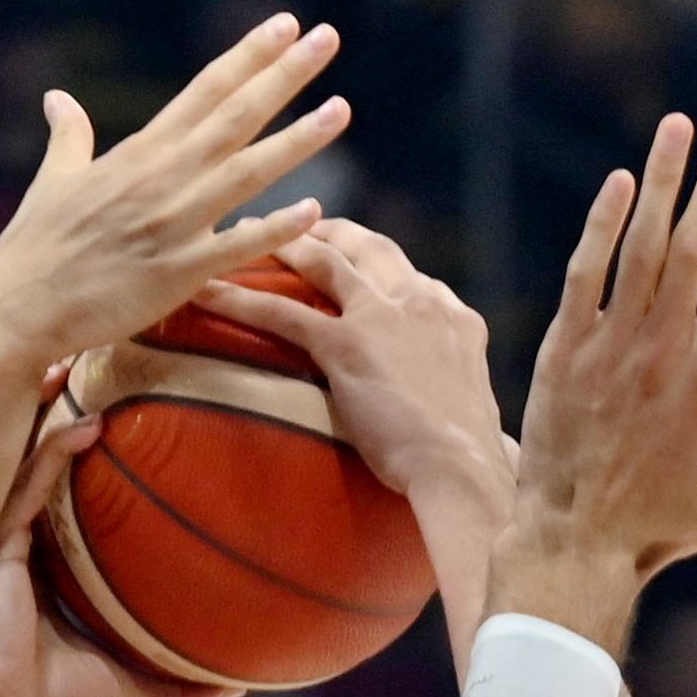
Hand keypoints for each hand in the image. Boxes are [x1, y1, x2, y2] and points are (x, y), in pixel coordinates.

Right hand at [0, 14, 349, 367]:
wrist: (17, 307)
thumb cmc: (34, 246)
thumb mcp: (54, 180)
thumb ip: (68, 137)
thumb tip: (56, 98)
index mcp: (140, 152)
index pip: (205, 91)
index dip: (248, 56)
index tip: (284, 25)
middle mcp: (162, 177)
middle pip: (235, 115)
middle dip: (285, 75)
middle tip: (328, 38)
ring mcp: (172, 224)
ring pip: (247, 172)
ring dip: (297, 139)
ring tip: (340, 109)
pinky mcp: (177, 273)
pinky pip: (236, 247)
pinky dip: (275, 229)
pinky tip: (315, 211)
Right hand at [0, 400, 231, 696]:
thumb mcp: (132, 691)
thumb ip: (180, 691)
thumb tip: (242, 688)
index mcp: (49, 569)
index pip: (76, 503)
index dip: (96, 464)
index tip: (136, 430)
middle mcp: (26, 543)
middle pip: (50, 461)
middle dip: (71, 413)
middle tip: (110, 374)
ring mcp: (7, 535)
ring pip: (33, 454)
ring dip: (58, 407)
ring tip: (89, 362)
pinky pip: (31, 480)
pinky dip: (58, 449)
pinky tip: (92, 422)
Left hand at [195, 219, 506, 526]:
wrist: (464, 470)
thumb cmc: (472, 466)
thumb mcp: (475, 418)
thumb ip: (459, 407)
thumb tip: (489, 446)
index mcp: (453, 318)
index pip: (408, 275)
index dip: (375, 262)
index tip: (352, 258)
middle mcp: (420, 302)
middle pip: (369, 247)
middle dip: (329, 230)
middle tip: (294, 225)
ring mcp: (383, 318)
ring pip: (324, 261)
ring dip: (282, 242)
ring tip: (245, 235)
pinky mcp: (347, 345)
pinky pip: (282, 312)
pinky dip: (239, 298)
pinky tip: (206, 291)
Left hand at [500, 112, 696, 648]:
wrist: (574, 542)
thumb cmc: (669, 526)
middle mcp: (662, 355)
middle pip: (696, 247)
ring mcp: (608, 350)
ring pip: (640, 248)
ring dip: (662, 181)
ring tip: (679, 127)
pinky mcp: (562, 352)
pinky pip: (585, 274)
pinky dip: (603, 225)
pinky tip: (622, 181)